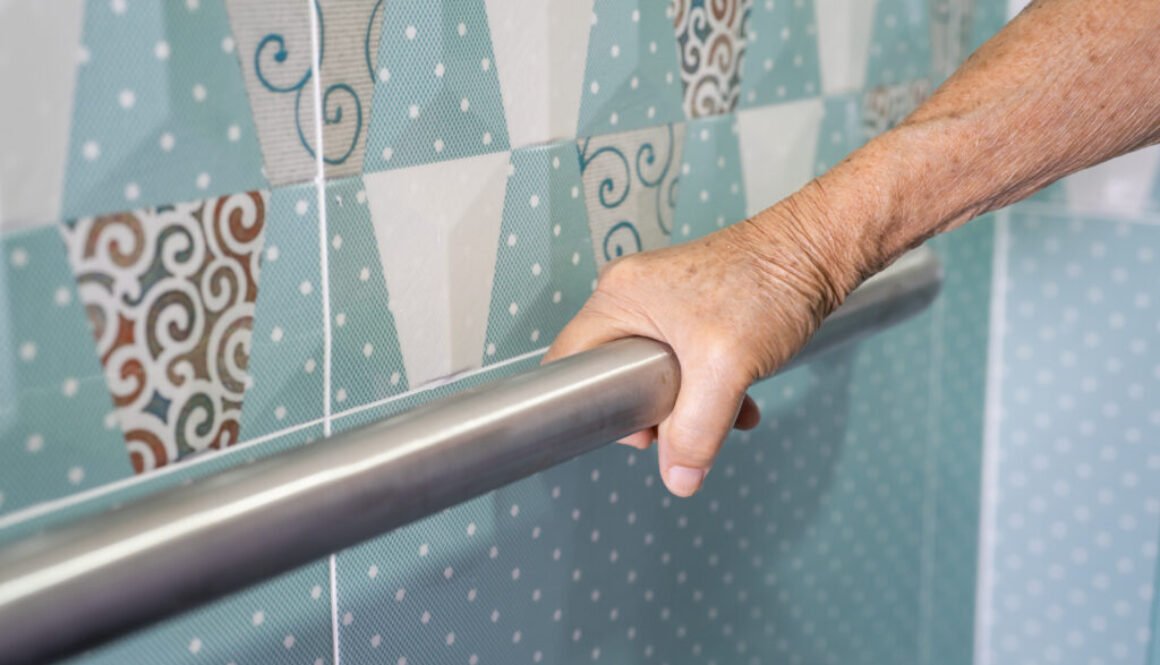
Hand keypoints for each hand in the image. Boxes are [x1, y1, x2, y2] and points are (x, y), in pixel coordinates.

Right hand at [544, 193, 863, 496]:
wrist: (818, 251)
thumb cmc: (770, 283)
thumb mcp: (726, 368)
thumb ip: (697, 429)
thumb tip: (680, 478)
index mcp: (618, 298)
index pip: (570, 364)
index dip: (594, 407)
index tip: (639, 428)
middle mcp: (631, 296)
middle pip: (613, 376)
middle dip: (654, 410)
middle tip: (684, 422)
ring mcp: (662, 303)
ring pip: (653, 375)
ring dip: (689, 404)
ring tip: (724, 412)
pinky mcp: (692, 311)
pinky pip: (683, 363)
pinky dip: (709, 388)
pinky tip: (742, 399)